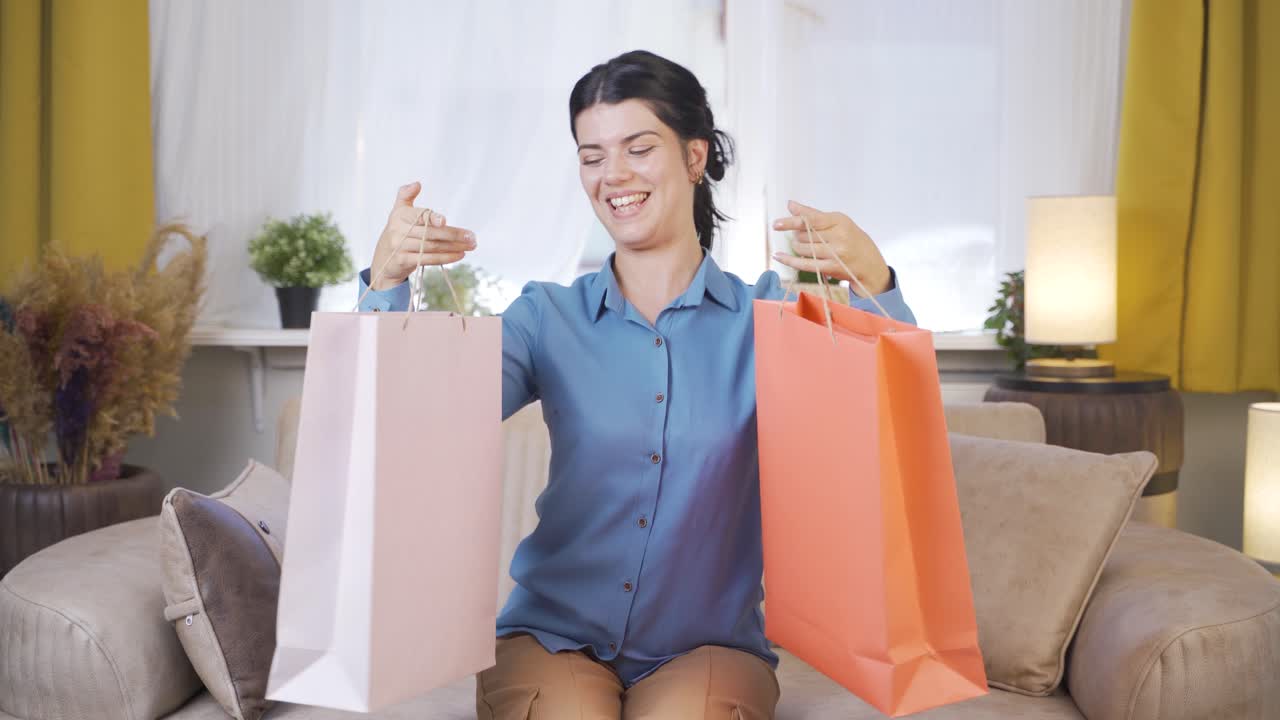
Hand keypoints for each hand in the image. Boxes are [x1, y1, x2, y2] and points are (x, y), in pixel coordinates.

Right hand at [368, 182, 476, 289]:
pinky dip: (446, 258)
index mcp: (400, 216)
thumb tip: (417, 184)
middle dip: (454, 235)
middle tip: (472, 237)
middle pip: (430, 234)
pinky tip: (460, 255)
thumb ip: (406, 195)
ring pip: (432, 247)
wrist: (383, 259)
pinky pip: (429, 259)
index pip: (418, 216)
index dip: (431, 218)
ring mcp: (400, 247)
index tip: (445, 221)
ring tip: (470, 245)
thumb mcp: (398, 211)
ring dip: (454, 247)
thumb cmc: (397, 231)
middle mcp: (399, 231)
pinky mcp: (404, 261)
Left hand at [771, 200, 891, 296]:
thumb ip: (813, 214)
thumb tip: (791, 204)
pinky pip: (804, 264)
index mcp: (840, 221)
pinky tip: (778, 256)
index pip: (810, 219)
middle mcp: (839, 236)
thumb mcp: (837, 223)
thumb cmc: (852, 240)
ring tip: (805, 246)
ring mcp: (836, 253)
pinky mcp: (832, 268)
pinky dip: (789, 260)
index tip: (776, 223)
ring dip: (797, 247)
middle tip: (804, 236)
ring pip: (802, 248)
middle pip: (804, 235)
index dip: (791, 221)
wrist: (870, 265)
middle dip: (798, 235)